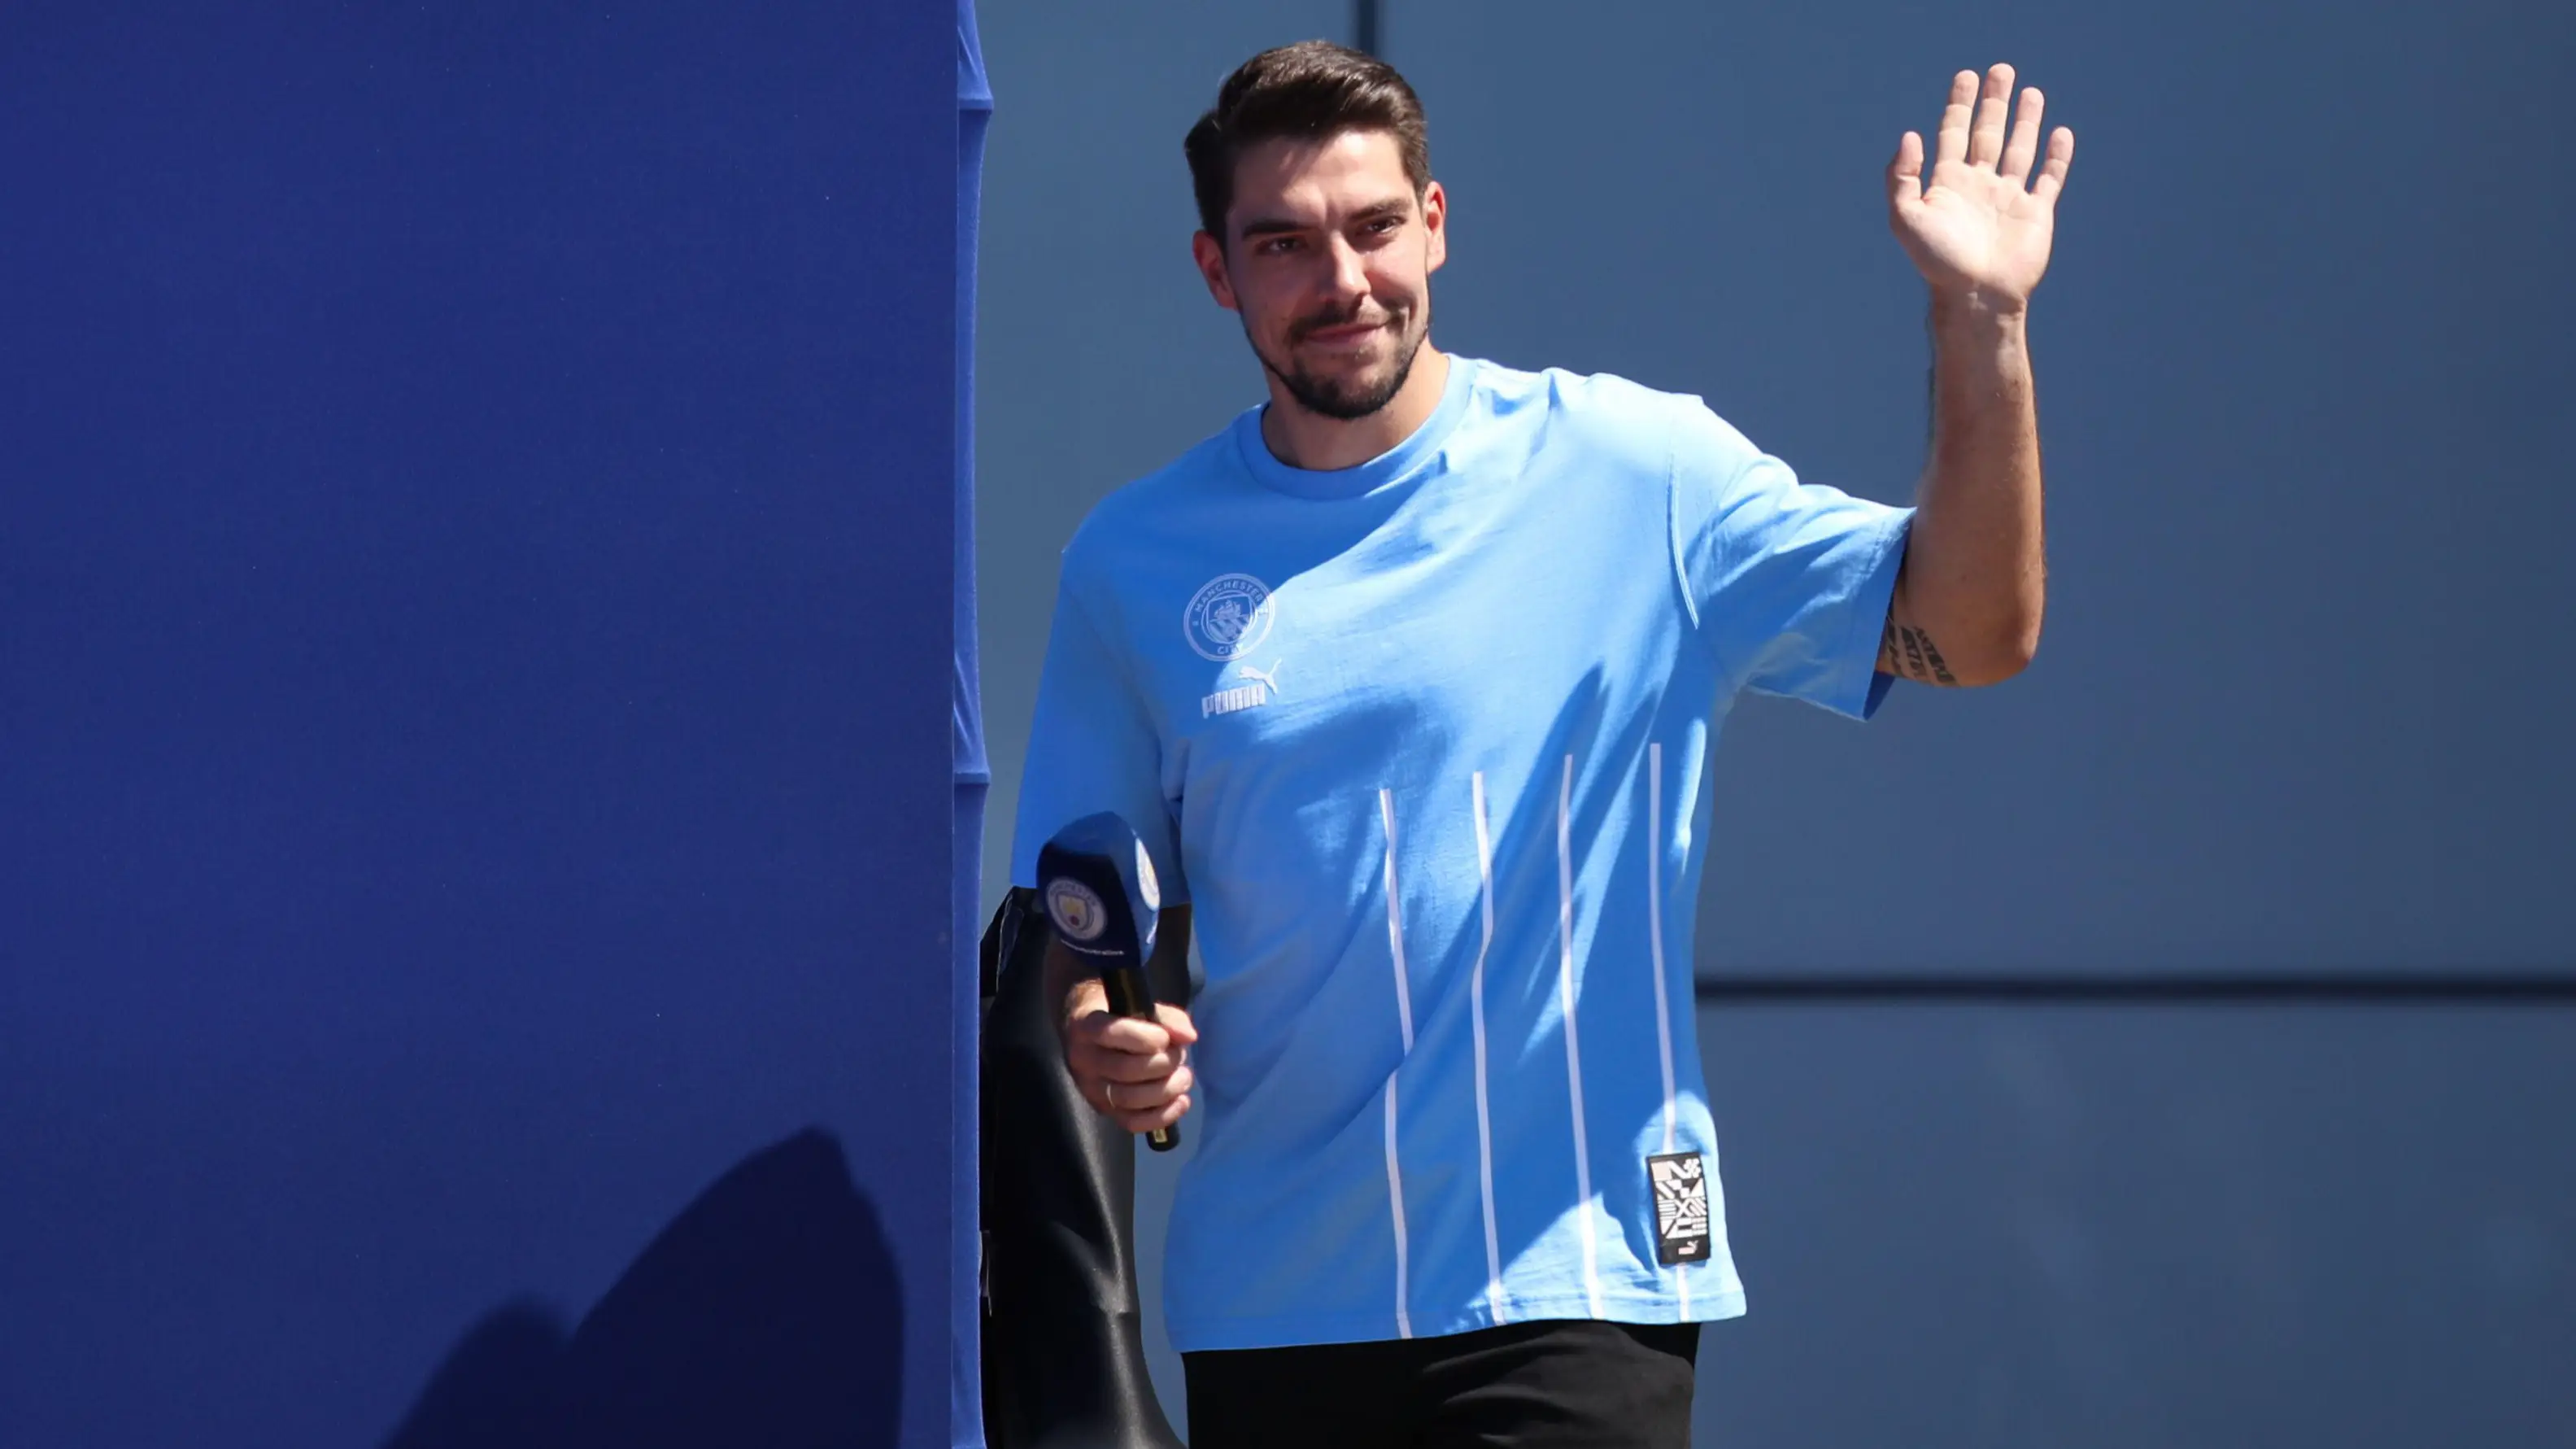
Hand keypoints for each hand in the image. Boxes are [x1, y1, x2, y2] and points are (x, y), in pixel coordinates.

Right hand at [1060, 976, 1197, 1135]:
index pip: (1110, 1033)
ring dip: (1165, 1090)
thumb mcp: (1141, 1006)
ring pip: (1128, 1099)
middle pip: (1124, 1070)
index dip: (1143, 1038)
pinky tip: (1181, 1102)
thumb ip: (1167, 1018)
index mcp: (1086, 1026)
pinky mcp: (1103, 1110)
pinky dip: (1162, 1116)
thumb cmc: (1122, 1016)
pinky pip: (1131, 1122)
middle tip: (1179, 1056)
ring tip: (1184, 1077)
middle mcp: (1083, 1060)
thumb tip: (1188, 1037)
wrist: (1094, 1035)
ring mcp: (1090, 1089)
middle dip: (1162, 1065)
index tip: (1165, 1038)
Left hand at [1887, 64, 2073, 310]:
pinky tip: (2060, 134)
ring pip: (2020, 149)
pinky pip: (2049, 179)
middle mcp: (1979, 186)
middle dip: (1994, 102)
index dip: (1959, 105)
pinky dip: (2057, 157)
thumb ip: (1902, 176)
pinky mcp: (2036, 214)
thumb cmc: (1937, 262)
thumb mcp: (1906, 217)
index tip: (1966, 76)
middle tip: (2001, 70)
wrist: (1976, 295)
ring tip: (2031, 92)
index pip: (1954, 133)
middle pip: (1988, 133)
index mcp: (1948, 184)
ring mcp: (2008, 199)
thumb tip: (1910, 135)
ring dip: (2026, 121)